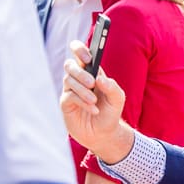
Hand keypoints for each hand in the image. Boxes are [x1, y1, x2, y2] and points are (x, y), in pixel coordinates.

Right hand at [61, 40, 129, 160]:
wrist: (104, 133)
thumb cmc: (110, 112)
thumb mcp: (118, 99)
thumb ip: (112, 86)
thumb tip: (99, 78)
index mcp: (92, 72)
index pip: (81, 54)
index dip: (80, 49)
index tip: (87, 56)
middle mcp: (79, 79)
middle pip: (70, 65)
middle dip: (80, 72)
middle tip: (92, 82)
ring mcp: (71, 90)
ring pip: (68, 80)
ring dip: (83, 90)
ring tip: (94, 101)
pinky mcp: (66, 103)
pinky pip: (69, 96)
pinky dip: (82, 102)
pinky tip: (93, 109)